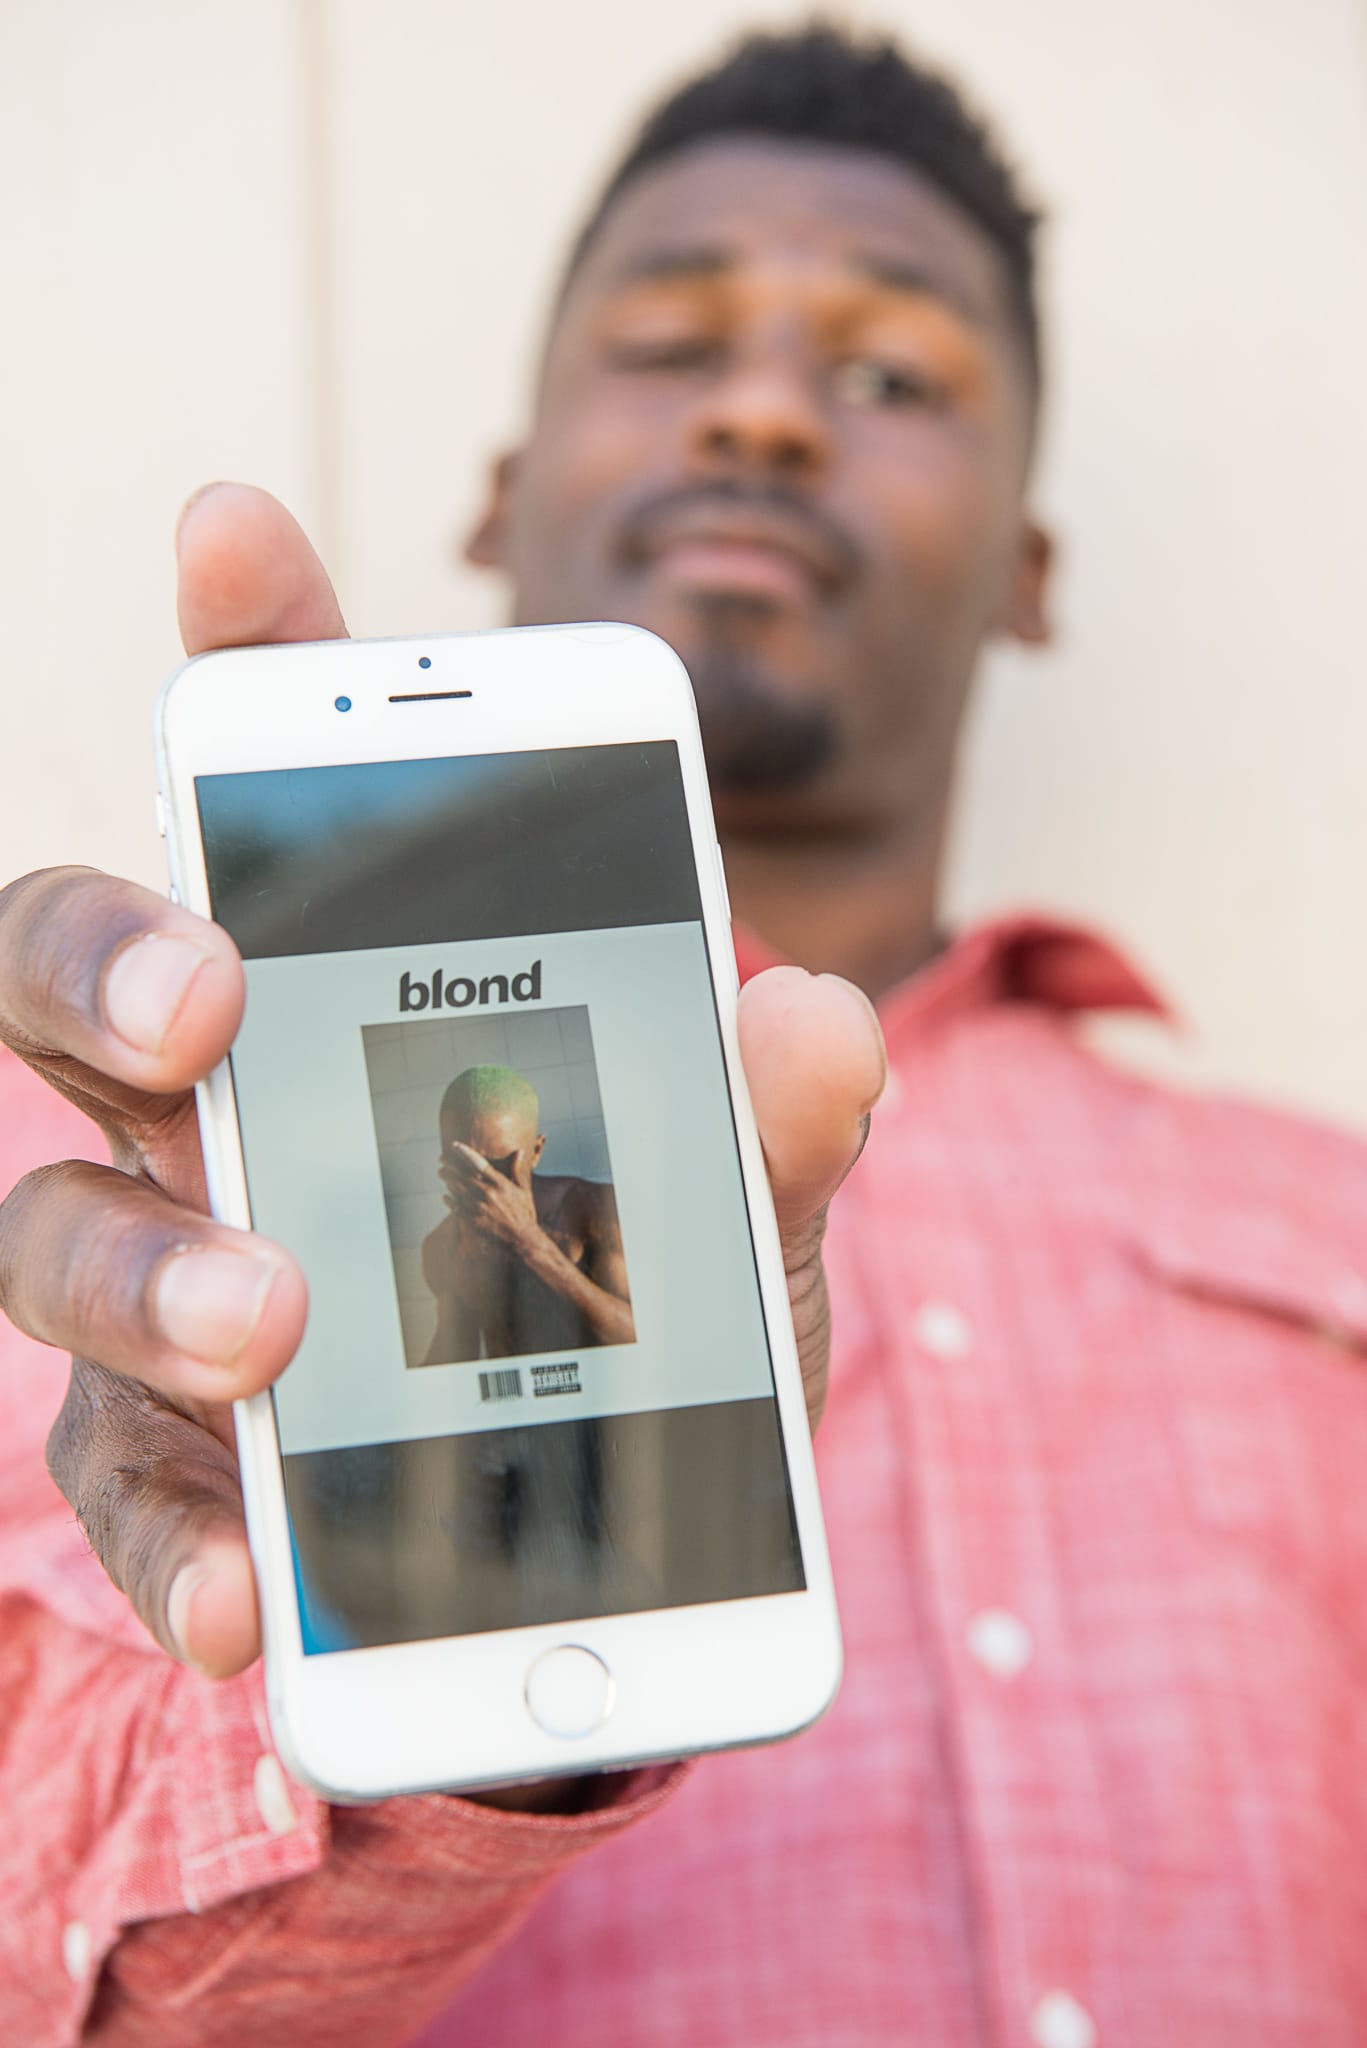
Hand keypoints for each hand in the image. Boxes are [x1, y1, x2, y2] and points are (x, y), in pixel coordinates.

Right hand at [0, 483, 885, 1681]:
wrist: (624, 1537)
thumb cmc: (656, 1315)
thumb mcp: (746, 1216)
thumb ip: (770, 1123)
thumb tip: (815, 1018)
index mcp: (359, 994)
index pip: (287, 803)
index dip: (256, 658)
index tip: (237, 525)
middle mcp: (223, 1109)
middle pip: (77, 978)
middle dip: (112, 952)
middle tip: (208, 993)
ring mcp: (176, 1277)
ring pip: (58, 1227)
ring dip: (152, 1267)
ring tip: (272, 1321)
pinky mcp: (166, 1463)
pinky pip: (120, 1488)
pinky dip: (178, 1538)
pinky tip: (246, 1595)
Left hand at [440, 1144, 540, 1258]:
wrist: (522, 1239)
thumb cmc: (524, 1213)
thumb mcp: (523, 1190)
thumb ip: (517, 1169)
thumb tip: (519, 1150)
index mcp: (500, 1184)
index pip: (478, 1163)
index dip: (465, 1153)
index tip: (454, 1145)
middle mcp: (488, 1194)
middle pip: (463, 1175)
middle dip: (450, 1166)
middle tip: (441, 1160)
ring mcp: (479, 1208)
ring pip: (457, 1190)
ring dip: (447, 1180)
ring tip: (441, 1173)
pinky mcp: (473, 1221)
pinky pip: (457, 1207)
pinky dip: (449, 1200)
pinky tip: (445, 1195)